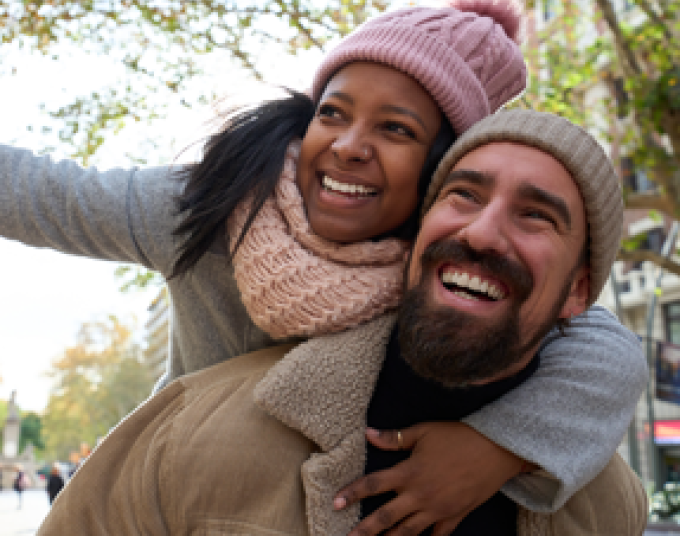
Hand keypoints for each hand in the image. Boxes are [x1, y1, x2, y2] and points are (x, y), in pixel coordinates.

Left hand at [334, 422, 524, 535]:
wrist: (496, 449)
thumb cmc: (458, 436)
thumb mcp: (424, 431)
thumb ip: (394, 437)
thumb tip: (368, 434)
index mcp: (410, 472)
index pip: (374, 484)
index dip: (353, 493)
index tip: (335, 503)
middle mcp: (421, 494)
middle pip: (386, 517)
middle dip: (364, 530)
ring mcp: (438, 509)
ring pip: (408, 532)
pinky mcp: (455, 515)